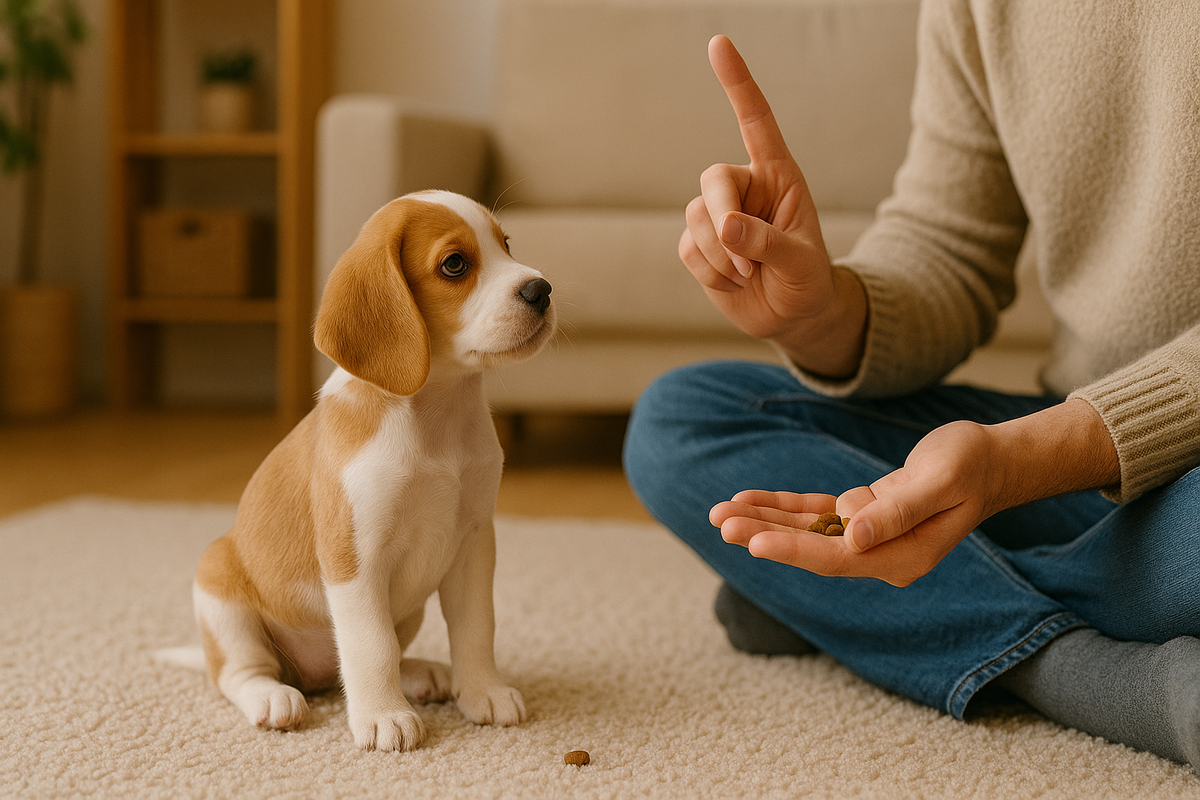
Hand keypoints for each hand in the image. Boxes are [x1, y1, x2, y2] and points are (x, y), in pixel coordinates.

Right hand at [680, 35, 865, 377]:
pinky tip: (734, 281)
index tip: (719, 45)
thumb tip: (727, 227)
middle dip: (722, 219)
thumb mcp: (802, 262)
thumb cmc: (808, 280)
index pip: (755, 121)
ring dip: (721, 256)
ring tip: (749, 273)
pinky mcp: (698, 245)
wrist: (792, 316)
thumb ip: (769, 242)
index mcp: (778, 175)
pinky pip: (687, 251)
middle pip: (712, 181)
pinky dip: (711, 273)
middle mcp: (744, 188)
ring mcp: (717, 216)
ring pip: (696, 220)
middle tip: (745, 260)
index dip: (737, 84)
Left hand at [711, 400, 1119, 586]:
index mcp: (903, 556)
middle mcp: (880, 554)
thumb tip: (854, 536)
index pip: (838, 559)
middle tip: (719, 523)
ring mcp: (868, 538)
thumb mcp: (941, 481)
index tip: (755, 542)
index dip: (794, 550)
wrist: (990, 460)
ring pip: (805, 532)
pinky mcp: (860, 517)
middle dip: (764, 535)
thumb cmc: (971, 465)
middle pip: (812, 548)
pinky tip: (746, 500)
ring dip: (763, 521)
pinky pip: (813, 514)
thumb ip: (899, 511)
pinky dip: (782, 507)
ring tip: (718, 514)